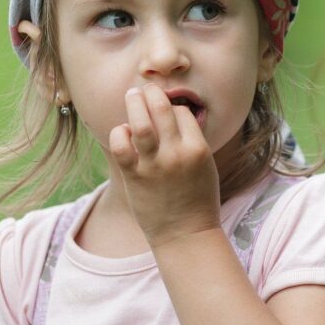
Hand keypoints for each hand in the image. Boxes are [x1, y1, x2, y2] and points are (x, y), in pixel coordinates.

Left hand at [109, 83, 221, 246]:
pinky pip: (121, 145)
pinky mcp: (134, 177)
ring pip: (140, 122)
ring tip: (131, 96)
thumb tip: (174, 113)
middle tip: (144, 90)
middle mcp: (176, 154)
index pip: (182, 112)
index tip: (167, 109)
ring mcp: (154, 165)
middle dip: (152, 93)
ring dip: (134, 103)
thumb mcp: (205, 165)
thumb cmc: (198, 199)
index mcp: (198, 149)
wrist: (185, 234)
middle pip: (161, 108)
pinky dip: (119, 133)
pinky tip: (123, 133)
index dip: (174, 106)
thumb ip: (191, 140)